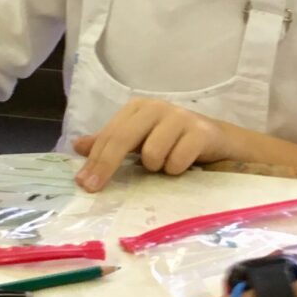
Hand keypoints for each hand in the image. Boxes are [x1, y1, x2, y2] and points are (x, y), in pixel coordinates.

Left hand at [73, 98, 240, 192]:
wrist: (218, 141)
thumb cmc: (174, 141)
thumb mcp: (140, 140)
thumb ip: (111, 143)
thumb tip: (78, 146)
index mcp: (138, 108)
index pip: (109, 135)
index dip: (94, 160)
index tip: (82, 184)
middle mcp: (156, 108)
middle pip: (122, 139)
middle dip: (106, 167)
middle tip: (94, 189)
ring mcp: (179, 117)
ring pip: (151, 154)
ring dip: (156, 167)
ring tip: (166, 165)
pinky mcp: (200, 132)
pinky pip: (176, 161)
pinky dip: (176, 169)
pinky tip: (183, 165)